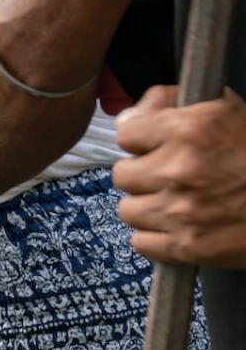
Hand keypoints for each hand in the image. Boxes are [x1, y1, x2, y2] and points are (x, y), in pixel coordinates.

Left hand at [114, 86, 245, 266]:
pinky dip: (156, 238)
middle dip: (143, 173)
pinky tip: (177, 227)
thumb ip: (174, 102)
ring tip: (174, 202)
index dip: (140, 139)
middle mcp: (179, 170)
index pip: (125, 133)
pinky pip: (142, 243)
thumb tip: (137, 111)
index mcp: (189, 130)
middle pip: (123, 174)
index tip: (151, 145)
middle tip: (166, 175)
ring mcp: (183, 212)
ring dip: (148, 206)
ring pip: (129, 210)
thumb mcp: (227, 109)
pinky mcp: (191, 247)